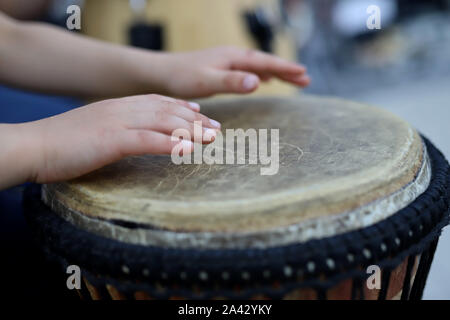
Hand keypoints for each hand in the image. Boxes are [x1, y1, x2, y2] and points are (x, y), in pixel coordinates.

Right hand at [9, 94, 218, 185]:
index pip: (157, 102)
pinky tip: (188, 150)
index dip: (182, 107)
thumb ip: (118, 129)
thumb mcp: (96, 129)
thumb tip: (134, 137)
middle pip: (167, 111)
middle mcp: (122, 110)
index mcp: (118, 106)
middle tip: (216, 128)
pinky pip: (147, 140)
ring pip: (163, 123)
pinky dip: (170, 144)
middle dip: (195, 119)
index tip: (201, 112)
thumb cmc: (63, 142)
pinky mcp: (111, 140)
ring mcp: (117, 123)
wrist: (34, 145)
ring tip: (211, 138)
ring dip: (190, 130)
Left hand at [160, 46, 309, 98]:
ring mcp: (227, 61)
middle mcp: (232, 56)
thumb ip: (232, 82)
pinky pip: (248, 69)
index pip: (265, 62)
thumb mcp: (207, 81)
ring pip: (258, 66)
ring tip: (293, 79)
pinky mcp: (221, 68)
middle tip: (306, 80)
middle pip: (266, 62)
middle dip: (286, 70)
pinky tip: (264, 80)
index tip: (304, 74)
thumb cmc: (182, 78)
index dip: (285, 68)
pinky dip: (261, 74)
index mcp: (232, 57)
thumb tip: (259, 81)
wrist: (162, 73)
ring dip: (276, 72)